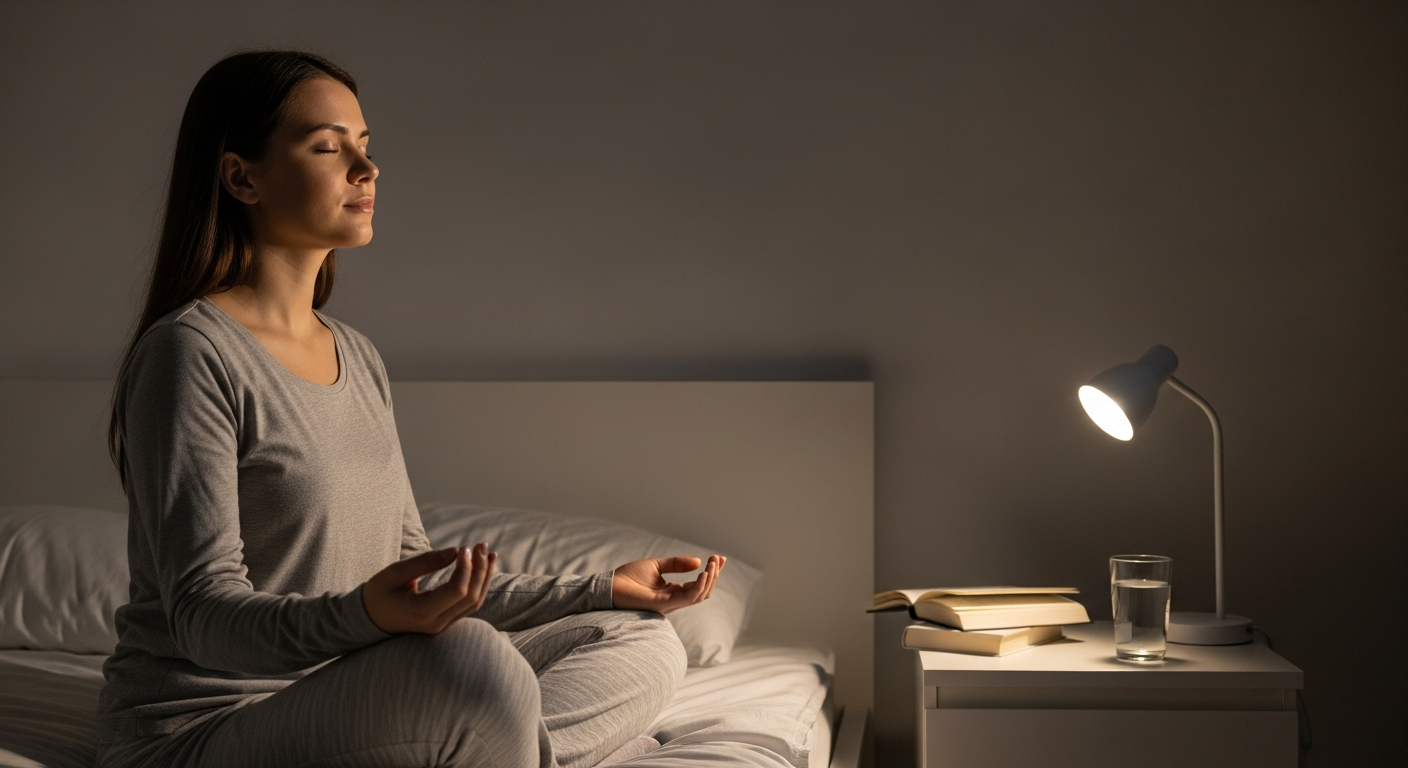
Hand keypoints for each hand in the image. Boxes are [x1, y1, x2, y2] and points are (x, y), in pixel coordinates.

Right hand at [362, 543, 496, 633]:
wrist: (369, 618)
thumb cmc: (379, 593)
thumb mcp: (396, 573)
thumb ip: (426, 562)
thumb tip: (456, 551)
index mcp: (421, 612)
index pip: (457, 591)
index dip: (466, 568)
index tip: (464, 548)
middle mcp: (435, 624)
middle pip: (470, 597)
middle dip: (480, 569)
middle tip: (481, 544)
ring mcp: (442, 626)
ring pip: (474, 603)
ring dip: (484, 577)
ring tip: (489, 553)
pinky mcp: (446, 622)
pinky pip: (469, 605)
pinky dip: (479, 585)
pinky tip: (484, 567)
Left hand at [611, 554, 725, 614]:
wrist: (610, 587)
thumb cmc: (628, 578)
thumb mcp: (656, 566)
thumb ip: (676, 564)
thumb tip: (698, 561)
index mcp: (673, 591)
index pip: (698, 584)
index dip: (711, 571)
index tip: (719, 557)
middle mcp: (674, 600)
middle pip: (703, 591)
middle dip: (714, 575)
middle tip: (718, 559)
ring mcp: (670, 603)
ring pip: (700, 595)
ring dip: (710, 579)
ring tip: (712, 564)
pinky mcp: (664, 604)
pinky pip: (688, 598)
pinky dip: (699, 586)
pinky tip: (703, 573)